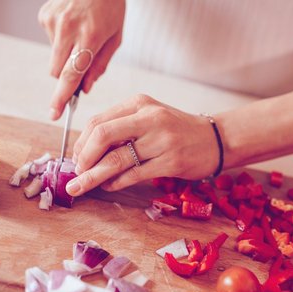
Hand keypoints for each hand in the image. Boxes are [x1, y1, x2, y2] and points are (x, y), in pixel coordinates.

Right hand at [38, 0, 124, 119]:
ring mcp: (53, 22)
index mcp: (90, 36)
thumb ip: (100, 65)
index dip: (62, 97)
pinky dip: (61, 39)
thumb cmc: (110, 7)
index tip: (54, 113)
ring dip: (66, 56)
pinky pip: (51, 42)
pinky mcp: (44, 16)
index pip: (71, 74)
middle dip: (67, 77)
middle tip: (80, 68)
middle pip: (58, 71)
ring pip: (54, 58)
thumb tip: (84, 89)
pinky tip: (72, 25)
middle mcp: (68, 29)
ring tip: (80, 35)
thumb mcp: (115, 37)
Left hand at [65, 94, 219, 195]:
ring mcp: (161, 140)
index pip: (98, 121)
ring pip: (116, 159)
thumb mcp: (150, 117)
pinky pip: (133, 175)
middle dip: (83, 158)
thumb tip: (86, 151)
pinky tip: (109, 186)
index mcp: (139, 104)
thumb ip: (122, 128)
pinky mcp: (171, 162)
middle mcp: (149, 118)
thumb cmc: (178, 130)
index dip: (81, 143)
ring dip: (93, 176)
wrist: (216, 139)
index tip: (76, 158)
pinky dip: (116, 183)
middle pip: (102, 136)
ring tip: (80, 187)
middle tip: (76, 173)